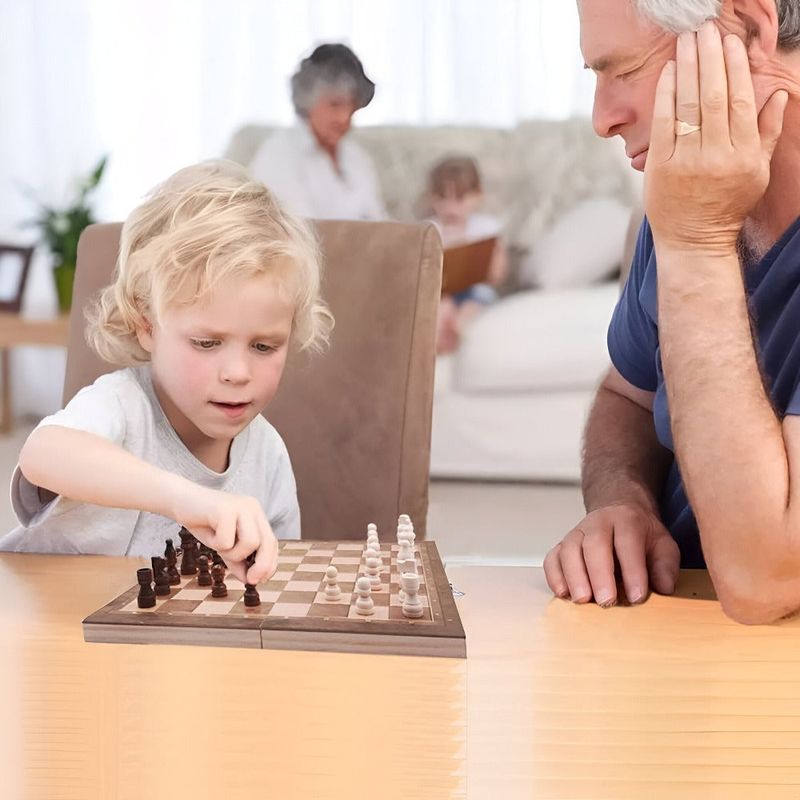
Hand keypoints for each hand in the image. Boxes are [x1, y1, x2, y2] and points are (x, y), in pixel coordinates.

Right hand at [173, 485, 278, 584]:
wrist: (179, 500)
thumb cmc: (203, 523)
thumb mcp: (224, 545)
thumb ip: (237, 561)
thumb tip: (250, 581)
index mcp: (256, 515)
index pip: (272, 542)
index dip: (269, 564)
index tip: (259, 580)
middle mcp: (252, 508)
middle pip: (268, 542)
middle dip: (262, 565)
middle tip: (251, 580)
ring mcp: (241, 506)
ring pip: (250, 543)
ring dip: (233, 553)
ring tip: (217, 545)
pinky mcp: (225, 508)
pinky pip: (226, 541)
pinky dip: (215, 544)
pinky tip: (207, 532)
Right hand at [543, 504, 679, 605]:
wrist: (618, 512)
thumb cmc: (641, 535)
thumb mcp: (663, 544)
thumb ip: (665, 565)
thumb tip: (664, 587)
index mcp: (626, 520)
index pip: (628, 543)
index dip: (632, 570)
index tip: (637, 597)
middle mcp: (597, 523)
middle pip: (594, 545)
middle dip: (599, 574)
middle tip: (606, 601)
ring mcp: (576, 533)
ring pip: (569, 550)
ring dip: (574, 576)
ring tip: (583, 600)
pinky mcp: (562, 545)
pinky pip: (552, 558)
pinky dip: (554, 576)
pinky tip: (563, 593)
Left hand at [644, 22, 787, 255]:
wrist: (694, 240)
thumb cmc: (727, 204)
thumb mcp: (756, 171)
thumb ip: (766, 132)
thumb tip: (777, 95)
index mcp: (743, 154)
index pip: (741, 101)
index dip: (736, 68)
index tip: (731, 43)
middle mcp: (716, 155)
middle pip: (713, 96)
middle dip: (710, 58)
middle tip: (706, 30)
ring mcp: (686, 161)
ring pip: (688, 106)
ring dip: (687, 68)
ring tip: (686, 41)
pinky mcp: (661, 168)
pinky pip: (663, 124)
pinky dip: (666, 95)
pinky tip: (668, 71)